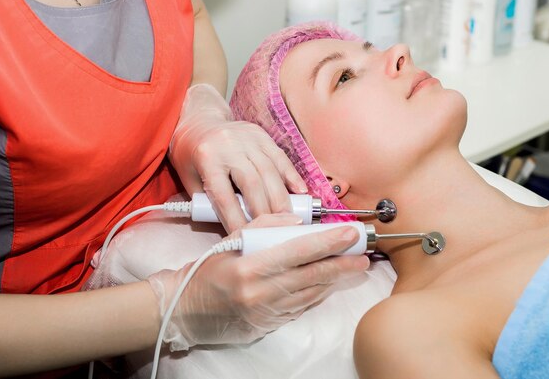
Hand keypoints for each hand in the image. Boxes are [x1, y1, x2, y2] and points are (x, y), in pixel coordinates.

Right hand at [147, 214, 369, 349]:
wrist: (185, 310)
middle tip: (363, 254)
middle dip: (342, 264)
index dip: (328, 242)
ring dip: (334, 279)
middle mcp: (260, 293)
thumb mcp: (229, 240)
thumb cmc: (206, 271)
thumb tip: (298, 222)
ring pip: (310, 293)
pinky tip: (327, 283)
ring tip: (353, 267)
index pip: (299, 251)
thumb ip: (263, 227)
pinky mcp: (267, 326)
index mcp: (250, 267)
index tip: (349, 234)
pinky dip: (316, 294)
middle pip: (312, 275)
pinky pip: (299, 308)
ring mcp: (265, 313)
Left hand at [169, 84, 307, 232]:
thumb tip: (234, 226)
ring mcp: (248, 138)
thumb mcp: (189, 178)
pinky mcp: (262, 136)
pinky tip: (301, 191)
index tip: (244, 236)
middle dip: (264, 211)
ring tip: (287, 218)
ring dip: (281, 198)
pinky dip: (292, 176)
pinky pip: (280, 157)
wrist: (199, 120)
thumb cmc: (191, 155)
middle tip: (272, 230)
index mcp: (207, 157)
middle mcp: (229, 145)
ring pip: (270, 171)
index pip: (223, 195)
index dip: (235, 218)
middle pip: (252, 183)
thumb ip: (208, 201)